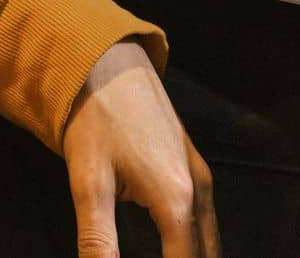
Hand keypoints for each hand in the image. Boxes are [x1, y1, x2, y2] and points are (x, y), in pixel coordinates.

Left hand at [60, 41, 219, 257]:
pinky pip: (206, 223)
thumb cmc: (96, 118)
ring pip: (211, 243)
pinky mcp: (195, 168)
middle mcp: (200, 192)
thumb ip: (98, 239)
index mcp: (177, 200)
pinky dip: (196, 248)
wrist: (109, 62)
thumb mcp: (89, 181)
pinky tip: (176, 253)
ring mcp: (202, 177)